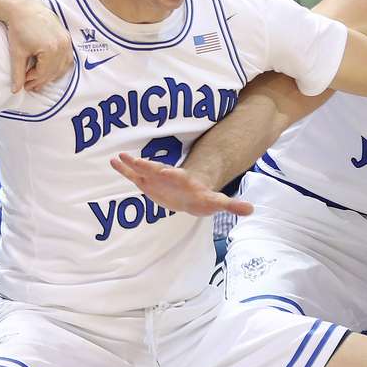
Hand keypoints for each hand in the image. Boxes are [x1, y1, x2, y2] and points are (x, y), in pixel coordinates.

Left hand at [2, 0, 72, 91]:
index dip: (33, 81)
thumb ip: (17, 73)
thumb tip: (15, 91)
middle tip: (30, 85)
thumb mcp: (16, 53)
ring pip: (62, 67)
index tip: (24, 84)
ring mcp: (66, 41)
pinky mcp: (66, 37)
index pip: (43, 73)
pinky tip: (49, 69)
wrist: (24, 8)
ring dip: (51, 75)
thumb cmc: (18, 28)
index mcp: (50, 49)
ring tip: (38, 79)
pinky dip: (59, 66)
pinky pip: (67, 58)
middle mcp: (62, 45)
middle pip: (53, 71)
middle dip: (41, 80)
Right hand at [109, 153, 253, 216]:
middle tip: (135, 158)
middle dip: (147, 165)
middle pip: (157, 170)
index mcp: (184, 181)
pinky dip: (125, 170)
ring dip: (132, 164)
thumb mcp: (218, 202)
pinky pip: (135, 176)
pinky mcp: (149, 183)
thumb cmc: (204, 198)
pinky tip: (113, 162)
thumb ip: (232, 205)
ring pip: (144, 171)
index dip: (172, 174)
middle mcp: (169, 177)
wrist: (193, 192)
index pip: (178, 176)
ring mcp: (157, 179)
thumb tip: (252, 209)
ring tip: (118, 156)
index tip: (166, 171)